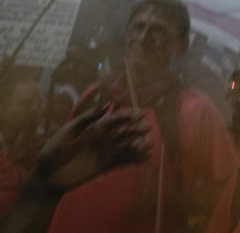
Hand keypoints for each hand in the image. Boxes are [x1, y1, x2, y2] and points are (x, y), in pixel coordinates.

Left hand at [28, 106, 148, 194]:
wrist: (47, 177)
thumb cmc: (53, 151)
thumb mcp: (67, 131)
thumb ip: (87, 118)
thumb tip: (107, 104)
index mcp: (94, 128)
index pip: (114, 120)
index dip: (127, 116)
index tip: (140, 114)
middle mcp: (102, 139)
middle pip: (123, 132)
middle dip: (136, 129)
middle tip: (148, 128)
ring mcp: (105, 153)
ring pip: (125, 146)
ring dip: (138, 145)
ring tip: (149, 145)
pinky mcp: (105, 166)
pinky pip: (122, 162)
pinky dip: (134, 160)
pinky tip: (144, 159)